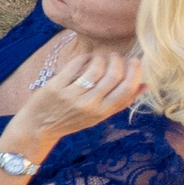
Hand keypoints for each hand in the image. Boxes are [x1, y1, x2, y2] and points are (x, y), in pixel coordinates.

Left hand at [12, 43, 147, 146]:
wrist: (38, 127)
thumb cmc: (71, 120)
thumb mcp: (98, 116)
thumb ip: (121, 102)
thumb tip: (145, 85)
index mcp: (102, 113)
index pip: (127, 89)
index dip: (134, 72)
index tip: (135, 61)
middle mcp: (88, 105)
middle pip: (113, 76)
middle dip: (119, 61)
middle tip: (116, 56)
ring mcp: (71, 95)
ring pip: (96, 68)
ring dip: (102, 58)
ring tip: (101, 57)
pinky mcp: (56, 86)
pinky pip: (75, 65)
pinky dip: (85, 58)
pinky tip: (86, 58)